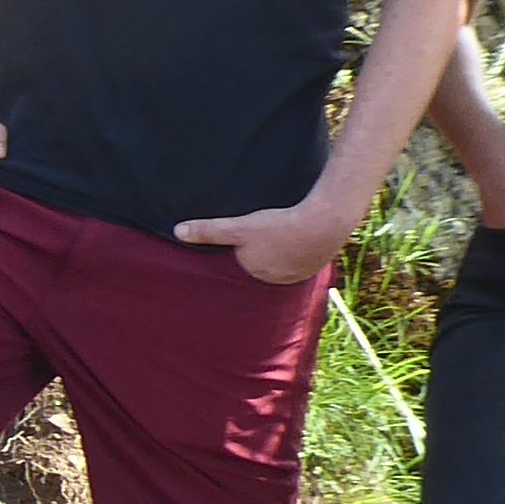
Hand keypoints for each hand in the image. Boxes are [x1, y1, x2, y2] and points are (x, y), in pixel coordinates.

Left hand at [171, 200, 354, 285]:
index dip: (239, 254)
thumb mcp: (239, 227)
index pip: (241, 266)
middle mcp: (276, 281)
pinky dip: (298, 251)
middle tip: (262, 239)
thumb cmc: (280, 227)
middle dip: (260, 256)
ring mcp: (298, 275)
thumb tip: (179, 232)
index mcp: (255, 275)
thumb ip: (210, 231)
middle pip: (262, 266)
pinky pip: (301, 260)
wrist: (326, 222)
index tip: (239, 245)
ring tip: (279, 239)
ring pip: (282, 263)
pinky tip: (297, 240)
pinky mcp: (315, 265)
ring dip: (280, 254)